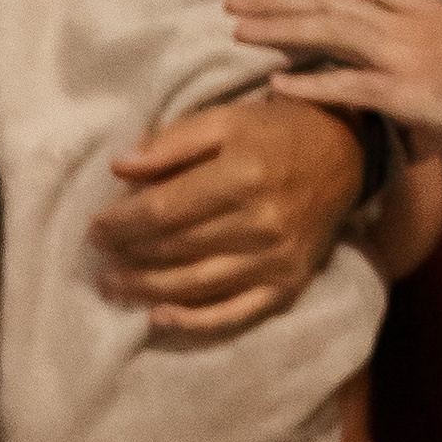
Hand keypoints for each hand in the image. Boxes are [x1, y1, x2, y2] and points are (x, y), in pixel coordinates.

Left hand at [91, 97, 365, 340]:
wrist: (346, 156)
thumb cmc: (276, 134)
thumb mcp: (226, 119)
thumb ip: (172, 143)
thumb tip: (120, 167)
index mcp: (242, 176)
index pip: (164, 210)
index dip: (122, 223)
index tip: (95, 226)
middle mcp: (260, 223)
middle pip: (175, 249)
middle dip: (128, 253)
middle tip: (99, 255)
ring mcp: (274, 260)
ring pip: (195, 284)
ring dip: (146, 289)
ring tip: (112, 285)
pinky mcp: (285, 286)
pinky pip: (233, 313)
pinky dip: (193, 321)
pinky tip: (159, 318)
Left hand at [227, 0, 441, 162]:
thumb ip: (407, 59)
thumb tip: (372, 87)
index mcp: (421, 6)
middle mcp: (408, 21)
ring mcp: (406, 55)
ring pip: (332, 30)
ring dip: (280, 29)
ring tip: (240, 30)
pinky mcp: (407, 94)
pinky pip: (349, 86)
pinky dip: (309, 84)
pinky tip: (274, 84)